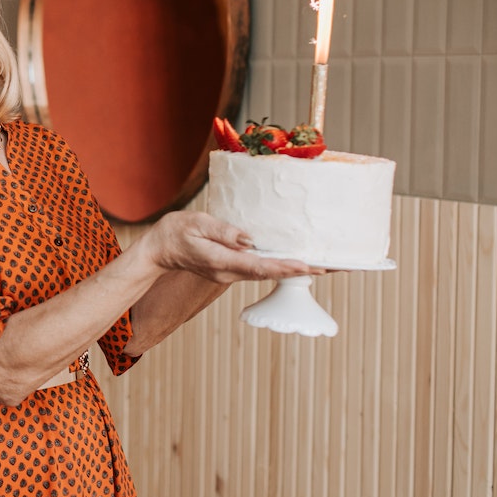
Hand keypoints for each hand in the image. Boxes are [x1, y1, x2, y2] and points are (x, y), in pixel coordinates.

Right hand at [143, 211, 322, 283]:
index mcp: (222, 262)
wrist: (159, 250)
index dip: (286, 266)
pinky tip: (300, 261)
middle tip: (337, 266)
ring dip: (299, 269)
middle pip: (273, 273)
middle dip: (305, 270)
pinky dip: (284, 266)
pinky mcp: (234, 268)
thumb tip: (248, 238)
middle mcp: (231, 272)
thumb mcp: (195, 224)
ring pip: (271, 272)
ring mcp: (233, 273)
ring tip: (329, 264)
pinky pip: (263, 268)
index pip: (260, 266)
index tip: (309, 266)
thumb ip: (222, 231)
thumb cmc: (174, 233)